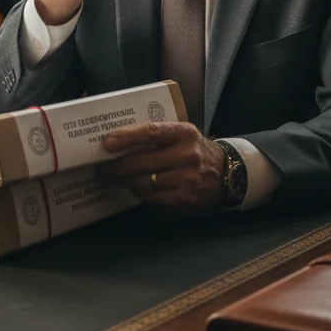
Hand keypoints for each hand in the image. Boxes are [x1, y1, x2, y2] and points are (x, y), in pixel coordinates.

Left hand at [100, 122, 226, 208]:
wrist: (227, 173)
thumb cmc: (196, 149)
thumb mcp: (183, 134)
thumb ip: (159, 134)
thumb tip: (121, 139)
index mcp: (184, 133)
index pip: (151, 132)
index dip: (127, 137)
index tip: (108, 143)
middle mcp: (187, 155)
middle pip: (143, 161)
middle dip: (117, 166)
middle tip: (102, 167)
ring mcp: (187, 179)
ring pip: (145, 182)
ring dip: (124, 181)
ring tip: (113, 178)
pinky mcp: (185, 198)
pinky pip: (152, 197)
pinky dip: (138, 192)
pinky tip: (131, 187)